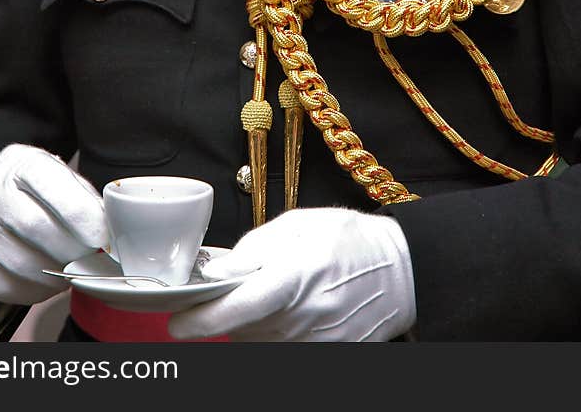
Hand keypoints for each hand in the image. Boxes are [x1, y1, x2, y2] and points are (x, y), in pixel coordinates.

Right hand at [0, 144, 106, 304]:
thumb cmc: (38, 194)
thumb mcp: (62, 180)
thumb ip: (86, 201)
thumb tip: (111, 234)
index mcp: (20, 163)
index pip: (51, 186)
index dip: (82, 216)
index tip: (102, 237)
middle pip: (35, 226)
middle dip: (73, 249)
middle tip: (91, 258)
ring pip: (21, 263)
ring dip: (57, 274)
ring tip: (71, 270)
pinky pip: (6, 286)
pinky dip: (36, 289)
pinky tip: (46, 279)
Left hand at [169, 208, 415, 341]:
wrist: (403, 272)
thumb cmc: (351, 241)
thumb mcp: (300, 225)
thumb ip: (255, 248)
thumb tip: (218, 272)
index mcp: (295, 276)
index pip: (237, 307)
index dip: (201, 320)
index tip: (178, 322)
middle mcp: (303, 316)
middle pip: (240, 328)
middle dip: (227, 311)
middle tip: (240, 286)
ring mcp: (316, 342)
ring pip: (258, 342)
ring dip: (252, 323)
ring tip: (277, 293)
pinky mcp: (326, 355)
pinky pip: (282, 349)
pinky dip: (275, 333)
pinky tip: (292, 311)